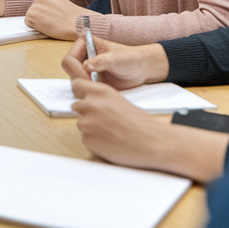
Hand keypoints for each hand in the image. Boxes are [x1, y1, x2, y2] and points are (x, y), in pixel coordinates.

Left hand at [24, 0, 83, 39]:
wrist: (78, 23)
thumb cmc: (74, 18)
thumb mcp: (61, 5)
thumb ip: (50, 6)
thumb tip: (44, 12)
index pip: (38, 6)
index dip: (45, 14)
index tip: (53, 17)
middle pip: (33, 11)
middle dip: (40, 18)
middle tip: (52, 22)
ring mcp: (35, 5)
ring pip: (30, 17)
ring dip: (37, 23)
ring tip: (51, 25)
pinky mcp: (32, 15)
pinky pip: (28, 23)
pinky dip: (35, 28)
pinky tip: (47, 27)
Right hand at [62, 37, 168, 89]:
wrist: (141, 68)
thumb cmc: (129, 58)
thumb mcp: (116, 59)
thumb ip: (101, 61)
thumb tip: (86, 65)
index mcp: (84, 43)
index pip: (69, 59)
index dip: (77, 70)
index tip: (89, 78)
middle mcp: (82, 55)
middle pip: (70, 71)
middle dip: (81, 80)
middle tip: (96, 85)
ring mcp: (85, 68)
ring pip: (74, 81)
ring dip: (85, 87)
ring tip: (101, 86)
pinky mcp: (90, 79)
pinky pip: (82, 88)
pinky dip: (89, 91)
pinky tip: (101, 90)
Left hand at [63, 72, 228, 182]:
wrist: (151, 142)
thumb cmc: (140, 122)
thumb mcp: (119, 100)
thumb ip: (100, 99)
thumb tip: (87, 102)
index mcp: (99, 91)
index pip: (76, 85)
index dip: (80, 92)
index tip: (83, 96)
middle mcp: (89, 104)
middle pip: (77, 106)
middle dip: (87, 112)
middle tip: (105, 121)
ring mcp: (86, 123)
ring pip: (82, 124)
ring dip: (92, 128)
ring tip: (112, 132)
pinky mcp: (87, 140)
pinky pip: (86, 139)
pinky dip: (95, 141)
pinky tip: (111, 142)